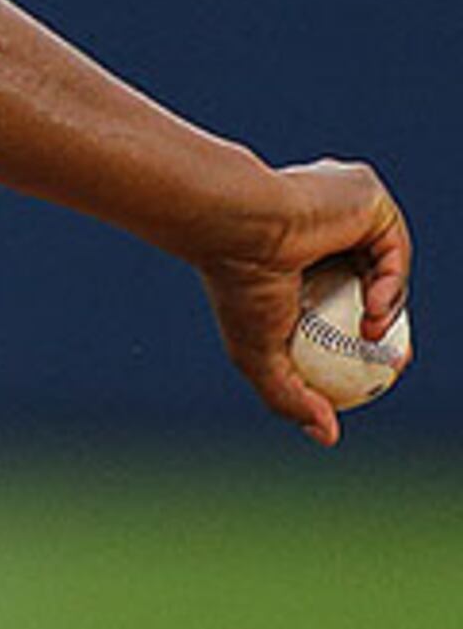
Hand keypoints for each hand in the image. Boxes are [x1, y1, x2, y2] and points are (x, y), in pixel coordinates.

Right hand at [182, 158, 411, 445]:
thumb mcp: (260, 354)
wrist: (235, 224)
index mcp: (301, 253)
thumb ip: (290, 395)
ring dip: (389, 310)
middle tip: (388, 359)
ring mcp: (349, 203)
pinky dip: (392, 284)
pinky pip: (393, 246)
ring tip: (371, 335)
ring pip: (388, 266)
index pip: (349, 295)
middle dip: (388, 326)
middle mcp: (328, 223)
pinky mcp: (366, 190)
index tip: (377, 369)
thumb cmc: (236, 283)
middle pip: (375, 280)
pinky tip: (373, 311)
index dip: (370, 338)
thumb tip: (328, 438)